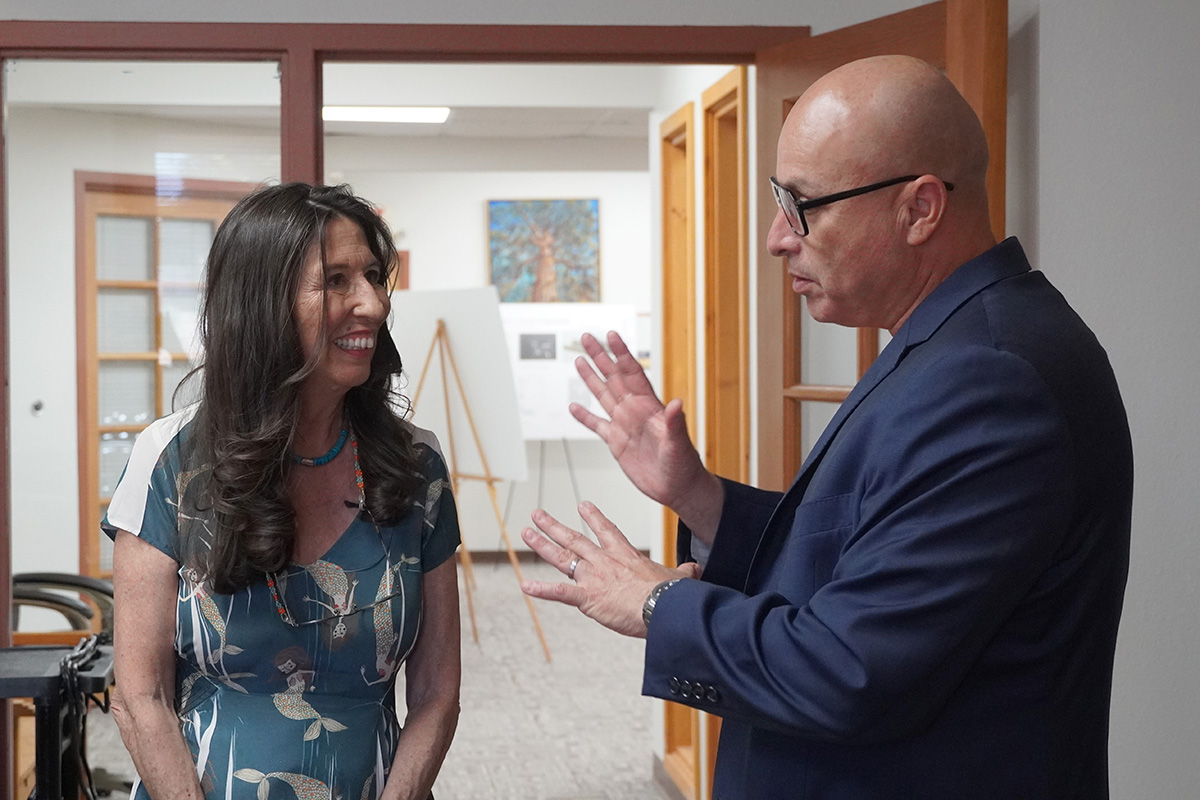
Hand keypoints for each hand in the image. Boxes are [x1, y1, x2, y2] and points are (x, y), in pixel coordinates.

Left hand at [520, 502, 700, 638]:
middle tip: (538, 515)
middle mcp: (605, 561)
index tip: (583, 505)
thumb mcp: (679, 578)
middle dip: (554, 526)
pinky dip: (542, 590)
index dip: (594, 517)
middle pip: (575, 539)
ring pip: (562, 557)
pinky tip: (525, 585)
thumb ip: (683, 572)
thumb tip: (694, 569)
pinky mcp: (588, 597)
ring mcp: (594, 577)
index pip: (607, 530)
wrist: (663, 607)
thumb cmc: (671, 595)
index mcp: (625, 555)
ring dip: (542, 545)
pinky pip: (559, 592)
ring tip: (526, 533)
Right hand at [571, 331, 717, 522]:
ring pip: (603, 396)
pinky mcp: (617, 443)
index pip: (632, 373)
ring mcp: (624, 425)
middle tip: (587, 337)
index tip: (611, 335)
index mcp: (649, 407)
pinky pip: (597, 425)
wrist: (677, 488)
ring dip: (591, 379)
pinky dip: (585, 417)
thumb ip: (676, 423)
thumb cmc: (684, 465)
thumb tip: (677, 403)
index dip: (621, 353)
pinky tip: (574, 407)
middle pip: (613, 377)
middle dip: (600, 356)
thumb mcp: (679, 444)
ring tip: (579, 361)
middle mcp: (634, 411)